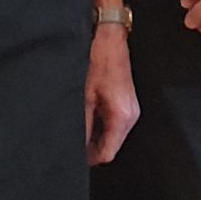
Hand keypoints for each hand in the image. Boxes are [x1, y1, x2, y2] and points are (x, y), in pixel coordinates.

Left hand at [84, 23, 139, 164]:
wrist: (109, 39)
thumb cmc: (98, 62)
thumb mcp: (83, 97)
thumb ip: (81, 125)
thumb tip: (74, 146)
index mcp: (122, 117)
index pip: (107, 153)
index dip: (87, 160)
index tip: (71, 158)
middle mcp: (130, 116)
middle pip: (110, 146)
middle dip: (89, 147)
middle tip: (69, 140)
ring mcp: (130, 109)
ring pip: (111, 135)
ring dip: (93, 135)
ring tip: (76, 124)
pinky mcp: (126, 103)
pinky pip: (112, 123)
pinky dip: (98, 124)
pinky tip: (85, 114)